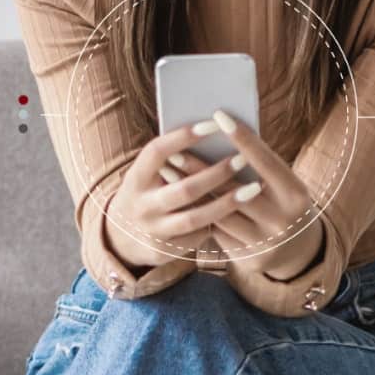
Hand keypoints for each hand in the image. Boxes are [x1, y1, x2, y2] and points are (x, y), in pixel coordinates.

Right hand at [105, 119, 264, 267]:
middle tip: (243, 159)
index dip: (183, 137)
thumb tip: (214, 134)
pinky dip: (217, 224)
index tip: (212, 123)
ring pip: (195, 218)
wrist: (121, 238)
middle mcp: (141, 205)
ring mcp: (152, 230)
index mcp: (136, 178)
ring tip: (253, 189)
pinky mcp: (164, 250)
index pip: (157, 152)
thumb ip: (170, 160)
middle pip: (184, 189)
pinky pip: (197, 236)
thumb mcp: (148, 175)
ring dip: (227, 203)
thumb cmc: (147, 193)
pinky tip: (241, 214)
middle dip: (216, 174)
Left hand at [154, 109, 323, 279]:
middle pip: (234, 190)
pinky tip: (175, 199)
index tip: (220, 116)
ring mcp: (265, 243)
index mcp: (296, 195)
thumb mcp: (281, 184)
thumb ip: (259, 166)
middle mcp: (282, 220)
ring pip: (220, 214)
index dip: (243, 138)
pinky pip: (217, 233)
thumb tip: (220, 134)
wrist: (295, 251)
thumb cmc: (280, 202)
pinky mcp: (248, 259)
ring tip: (168, 173)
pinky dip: (197, 214)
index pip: (265, 161)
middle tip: (174, 152)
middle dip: (201, 169)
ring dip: (191, 192)